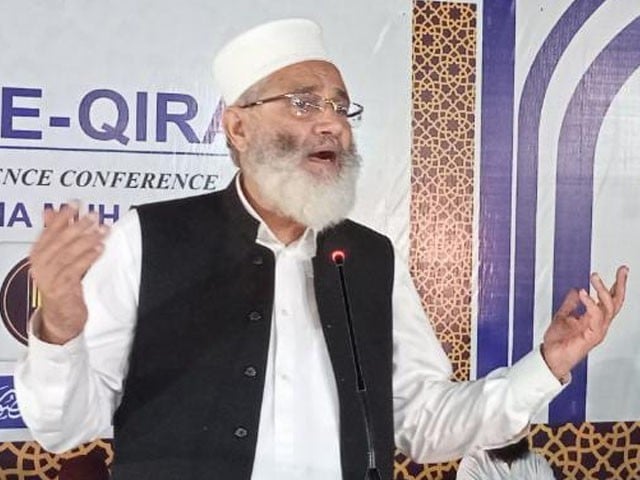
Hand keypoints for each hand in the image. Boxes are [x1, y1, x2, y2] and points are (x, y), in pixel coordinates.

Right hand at [29, 204, 108, 344]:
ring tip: (102, 230)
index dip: (62, 216)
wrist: (61, 316)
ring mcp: (49, 277)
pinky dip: (87, 257)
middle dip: (78, 225)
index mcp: (38, 253)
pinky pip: (75, 269)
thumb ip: (57, 235)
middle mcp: (40, 264)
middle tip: (94, 216)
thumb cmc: (62, 283)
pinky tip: (99, 249)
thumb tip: (51, 211)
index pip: (49, 230)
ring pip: (68, 253)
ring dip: (87, 239)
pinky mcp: (60, 288)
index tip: (75, 204)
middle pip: (60, 240)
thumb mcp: (59, 258)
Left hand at [541, 265, 628, 379]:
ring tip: (594, 277)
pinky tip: (584, 294)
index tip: (622, 271)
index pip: (609, 299)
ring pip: (608, 307)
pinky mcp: (592, 336)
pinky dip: (590, 304)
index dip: (615, 285)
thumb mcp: (562, 315)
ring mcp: (598, 330)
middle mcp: (599, 324)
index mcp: (594, 319)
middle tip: (622, 270)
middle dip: (621, 285)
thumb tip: (576, 290)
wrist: (550, 357)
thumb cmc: (557, 342)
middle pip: (616, 302)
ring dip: (602, 290)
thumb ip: (570, 303)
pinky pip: (596, 317)